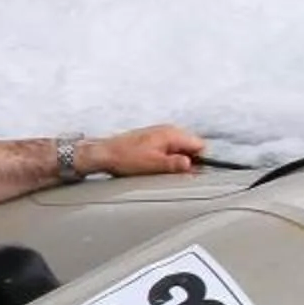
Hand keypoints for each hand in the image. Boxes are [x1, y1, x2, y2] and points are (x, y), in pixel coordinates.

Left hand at [90, 124, 207, 176]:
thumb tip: (191, 165)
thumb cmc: (126, 158)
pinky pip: (167, 149)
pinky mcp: (150, 139)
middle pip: (190, 147)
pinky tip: (154, 165)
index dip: (200, 160)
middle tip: (175, 173)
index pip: (200, 145)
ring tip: (161, 170)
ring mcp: (159, 134)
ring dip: (175, 160)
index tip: (192, 172)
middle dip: (187, 161)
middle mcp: (168, 130)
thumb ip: (176, 164)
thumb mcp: (154, 165)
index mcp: (172, 134)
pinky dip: (165, 158)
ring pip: (179, 149)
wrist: (103, 153)